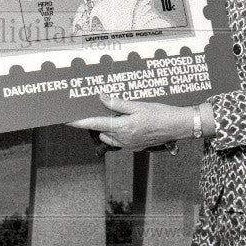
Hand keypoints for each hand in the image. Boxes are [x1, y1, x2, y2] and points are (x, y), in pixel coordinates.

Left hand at [68, 95, 192, 150]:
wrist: (178, 126)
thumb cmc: (161, 113)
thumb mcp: (139, 105)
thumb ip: (119, 104)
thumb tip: (102, 98)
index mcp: (123, 127)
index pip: (95, 124)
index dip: (80, 122)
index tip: (68, 120)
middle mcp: (123, 139)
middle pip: (101, 131)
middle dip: (97, 122)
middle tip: (98, 110)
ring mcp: (129, 144)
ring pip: (110, 137)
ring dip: (108, 128)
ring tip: (115, 115)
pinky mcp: (136, 146)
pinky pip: (120, 141)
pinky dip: (118, 133)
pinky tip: (127, 123)